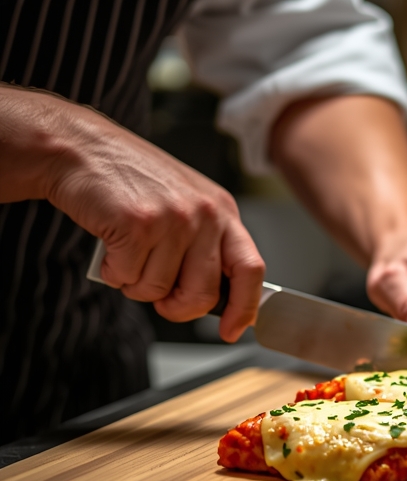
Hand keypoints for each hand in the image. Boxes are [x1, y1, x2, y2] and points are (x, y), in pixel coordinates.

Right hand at [0, 86, 262, 341]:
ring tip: (127, 249)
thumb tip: (212, 299)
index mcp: (223, 210)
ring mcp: (174, 219)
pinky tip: (110, 243)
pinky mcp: (139, 225)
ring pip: (158, 290)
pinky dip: (112, 271)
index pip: (250, 269)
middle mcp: (206, 214)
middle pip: (203, 294)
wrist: (81, 149)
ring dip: (135, 283)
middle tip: (158, 294)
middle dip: (175, 306)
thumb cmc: (129, 180)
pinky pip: (127, 278)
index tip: (232, 331)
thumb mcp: (184, 205)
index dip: (244, 308)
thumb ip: (204, 246)